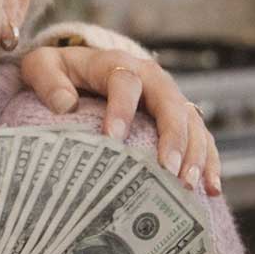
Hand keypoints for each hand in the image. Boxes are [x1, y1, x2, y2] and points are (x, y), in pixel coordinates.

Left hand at [20, 46, 221, 195]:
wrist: (77, 68)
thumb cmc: (58, 71)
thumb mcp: (42, 66)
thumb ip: (48, 81)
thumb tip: (65, 104)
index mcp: (117, 64)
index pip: (125, 83)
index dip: (121, 109)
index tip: (112, 139)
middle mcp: (150, 78)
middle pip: (170, 104)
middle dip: (173, 138)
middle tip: (167, 171)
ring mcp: (168, 97)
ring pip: (191, 122)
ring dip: (195, 153)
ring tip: (187, 185)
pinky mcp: (177, 117)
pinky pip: (201, 137)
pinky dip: (209, 162)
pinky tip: (211, 189)